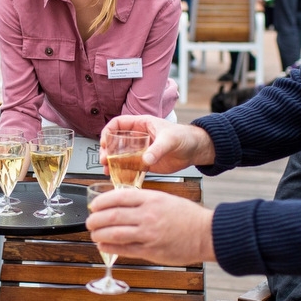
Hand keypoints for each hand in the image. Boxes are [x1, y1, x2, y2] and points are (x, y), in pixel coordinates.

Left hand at [85, 188, 214, 264]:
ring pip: (115, 233)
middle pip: (112, 216)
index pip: (118, 197)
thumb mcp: (165, 199)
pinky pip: (124, 249)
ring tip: (94, 234)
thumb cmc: (188, 216)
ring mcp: (148, 234)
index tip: (94, 205)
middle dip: (95, 219)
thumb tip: (120, 205)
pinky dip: (110, 247)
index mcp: (151, 199)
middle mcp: (148, 215)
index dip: (101, 202)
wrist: (206, 233)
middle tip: (89, 221)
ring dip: (99, 234)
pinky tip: (104, 245)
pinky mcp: (151, 251)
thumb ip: (144, 201)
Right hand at [99, 116, 215, 173]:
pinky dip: (123, 171)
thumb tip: (146, 159)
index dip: (108, 131)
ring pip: (121, 155)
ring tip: (107, 170)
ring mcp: (141, 150)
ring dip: (112, 162)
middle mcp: (139, 137)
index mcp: (142, 124)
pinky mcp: (146, 162)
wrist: (196, 150)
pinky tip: (117, 177)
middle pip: (116, 141)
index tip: (104, 142)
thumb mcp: (170, 140)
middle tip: (104, 159)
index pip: (119, 124)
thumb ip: (157, 149)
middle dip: (107, 150)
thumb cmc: (185, 137)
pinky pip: (130, 166)